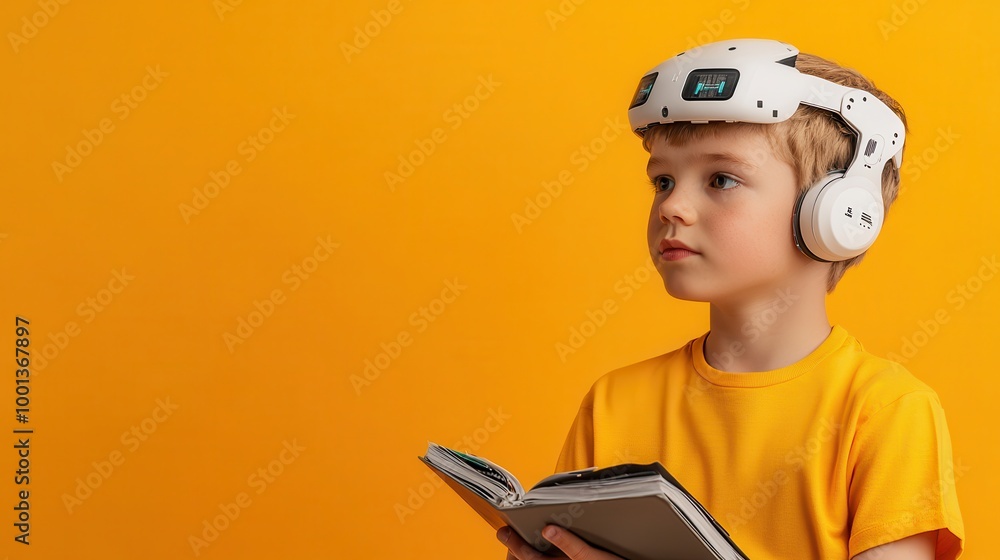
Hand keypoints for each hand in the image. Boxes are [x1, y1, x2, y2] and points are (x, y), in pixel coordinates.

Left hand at [497, 524, 624, 559]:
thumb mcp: (592, 557)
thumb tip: (549, 529)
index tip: (504, 530)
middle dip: (514, 548)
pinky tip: (544, 545)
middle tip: (505, 533)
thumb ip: (570, 544)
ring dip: (526, 553)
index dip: (513, 542)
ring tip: (519, 541)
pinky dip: (538, 556)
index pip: (526, 557)